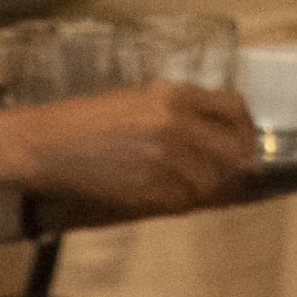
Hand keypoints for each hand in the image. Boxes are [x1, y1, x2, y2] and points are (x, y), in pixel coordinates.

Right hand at [0, 85, 258, 220]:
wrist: (50, 144)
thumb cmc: (88, 119)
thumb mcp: (139, 98)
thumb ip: (181, 110)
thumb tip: (215, 132)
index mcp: (175, 95)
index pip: (235, 109)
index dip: (246, 129)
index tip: (244, 139)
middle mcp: (177, 125)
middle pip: (235, 150)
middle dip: (238, 163)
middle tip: (232, 172)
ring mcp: (167, 160)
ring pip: (214, 180)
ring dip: (211, 186)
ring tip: (195, 185)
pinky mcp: (152, 189)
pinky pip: (186, 200)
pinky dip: (186, 200)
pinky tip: (171, 194)